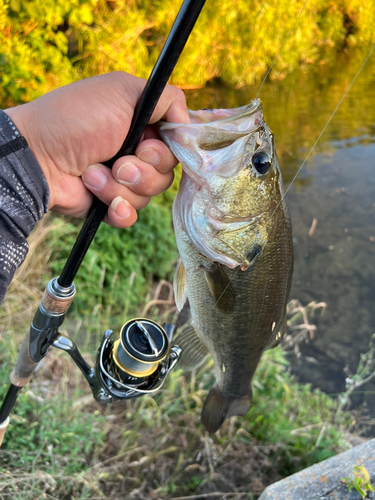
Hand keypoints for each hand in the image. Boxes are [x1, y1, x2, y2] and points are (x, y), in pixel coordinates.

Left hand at [5, 72, 188, 227]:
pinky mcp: (111, 204)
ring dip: (121, 186)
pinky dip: (119, 209)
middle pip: (167, 172)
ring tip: (93, 174)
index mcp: (143, 125)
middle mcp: (137, 152)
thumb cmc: (77, 118)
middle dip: (143, 170)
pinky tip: (102, 201)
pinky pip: (132, 215)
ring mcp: (124, 180)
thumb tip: (188, 124)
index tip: (147, 146)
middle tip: (118, 160)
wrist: (37, 156)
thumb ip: (167, 98)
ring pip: (150, 195)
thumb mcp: (124, 91)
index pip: (177, 144)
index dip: (169, 150)